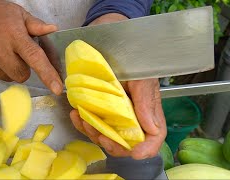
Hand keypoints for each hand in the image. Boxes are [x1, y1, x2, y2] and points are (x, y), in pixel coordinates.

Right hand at [0, 0, 62, 94]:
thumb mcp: (19, 14)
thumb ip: (36, 25)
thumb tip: (53, 29)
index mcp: (13, 34)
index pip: (34, 57)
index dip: (47, 74)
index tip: (57, 88)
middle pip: (22, 75)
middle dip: (26, 68)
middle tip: (20, 54)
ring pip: (9, 78)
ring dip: (12, 69)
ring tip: (6, 52)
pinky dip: (1, 69)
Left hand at [70, 14, 166, 158]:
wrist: (108, 38)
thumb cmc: (129, 55)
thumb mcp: (140, 76)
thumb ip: (146, 101)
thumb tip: (152, 129)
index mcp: (146, 109)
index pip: (153, 136)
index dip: (147, 149)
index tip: (134, 152)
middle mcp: (131, 115)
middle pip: (127, 142)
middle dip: (113, 144)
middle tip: (100, 134)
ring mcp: (113, 113)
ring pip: (105, 136)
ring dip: (93, 133)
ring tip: (83, 118)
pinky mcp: (98, 107)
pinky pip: (90, 123)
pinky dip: (82, 123)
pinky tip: (76, 114)